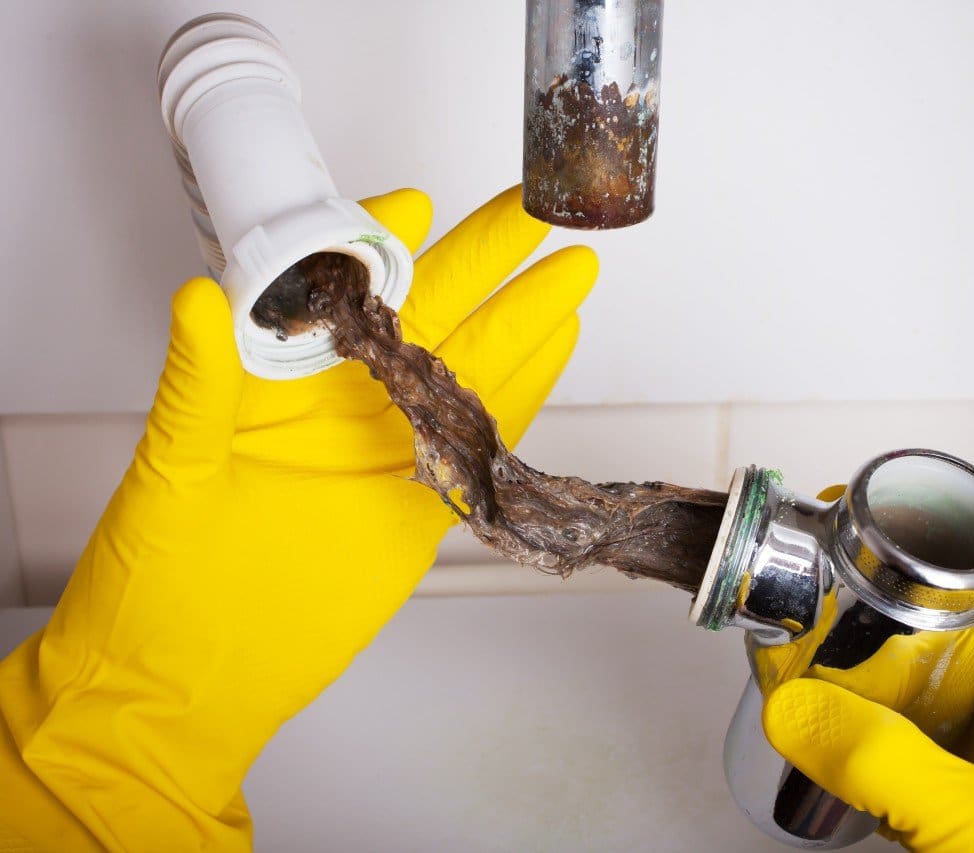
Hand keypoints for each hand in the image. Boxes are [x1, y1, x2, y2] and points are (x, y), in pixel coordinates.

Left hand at [0, 186, 596, 851]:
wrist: (198, 678)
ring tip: (569, 273)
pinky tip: (557, 347)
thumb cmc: (160, 576)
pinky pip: (483, 435)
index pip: (340, 288)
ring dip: (524, 318)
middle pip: (427, 314)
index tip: (417, 201)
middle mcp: (341, 403)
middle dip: (485, 260)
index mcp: (280, 378)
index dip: (382, 240)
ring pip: (470, 368)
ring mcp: (387, 449)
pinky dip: (526, 392)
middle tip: (535, 214)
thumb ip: (201, 381)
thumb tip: (199, 296)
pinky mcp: (422, 501)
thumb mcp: (176, 466)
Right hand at [761, 528, 973, 850]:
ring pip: (963, 673)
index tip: (863, 521)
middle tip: (824, 596)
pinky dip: (909, 723)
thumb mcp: (970, 824)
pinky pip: (959, 729)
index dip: (939, 524)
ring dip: (897, 664)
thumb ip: (879, 765)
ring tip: (825, 659)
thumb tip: (791, 708)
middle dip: (895, 598)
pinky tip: (863, 739)